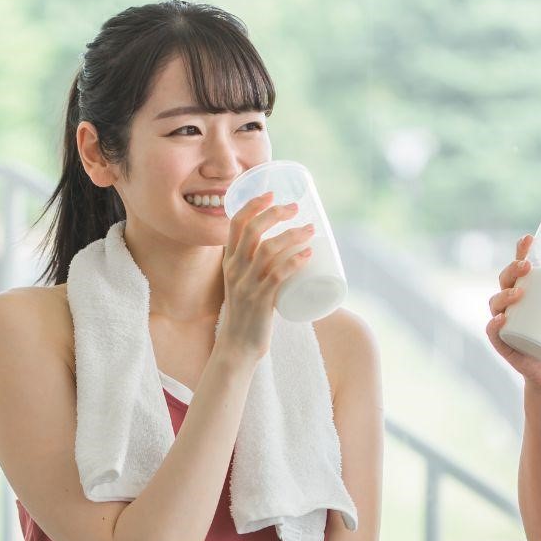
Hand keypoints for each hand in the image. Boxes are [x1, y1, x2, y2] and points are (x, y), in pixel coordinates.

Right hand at [217, 192, 313, 359]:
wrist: (238, 347)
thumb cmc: (247, 313)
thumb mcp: (243, 283)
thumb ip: (256, 266)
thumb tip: (283, 249)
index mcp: (229, 262)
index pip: (235, 224)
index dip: (253, 205)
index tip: (272, 194)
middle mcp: (235, 270)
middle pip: (253, 231)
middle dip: (275, 213)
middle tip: (295, 208)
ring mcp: (247, 285)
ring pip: (268, 250)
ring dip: (292, 235)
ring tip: (310, 230)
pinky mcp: (260, 301)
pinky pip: (277, 276)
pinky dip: (294, 262)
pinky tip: (307, 254)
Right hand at [485, 234, 540, 389]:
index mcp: (531, 296)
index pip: (522, 269)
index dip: (522, 252)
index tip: (530, 238)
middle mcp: (514, 307)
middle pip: (505, 280)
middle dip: (513, 268)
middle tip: (528, 266)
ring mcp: (507, 325)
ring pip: (496, 302)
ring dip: (504, 294)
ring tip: (519, 293)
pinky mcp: (504, 345)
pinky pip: (493, 333)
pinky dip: (494, 325)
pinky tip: (501, 320)